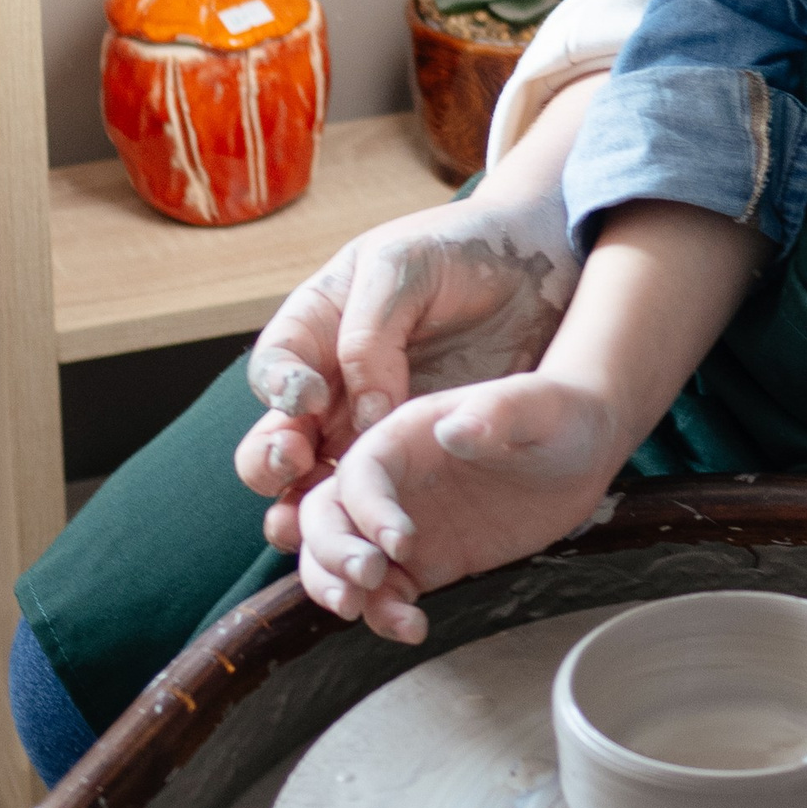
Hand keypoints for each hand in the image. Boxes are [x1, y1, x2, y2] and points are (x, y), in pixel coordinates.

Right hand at [234, 187, 577, 533]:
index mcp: (318, 329)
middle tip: (297, 463)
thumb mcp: (404, 267)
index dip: (278, 388)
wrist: (533, 271)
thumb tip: (363, 413)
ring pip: (312, 489)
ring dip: (305, 514)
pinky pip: (371, 510)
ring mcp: (367, 432)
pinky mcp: (411, 465)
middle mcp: (331, 390)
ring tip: (313, 526)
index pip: (275, 367)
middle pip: (275, 441)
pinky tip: (372, 555)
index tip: (306, 399)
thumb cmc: (459, 252)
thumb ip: (371, 333)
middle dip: (272, 461)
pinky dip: (363, 536)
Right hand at [294, 375, 625, 647]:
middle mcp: (393, 480)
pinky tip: (412, 628)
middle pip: (327, 514)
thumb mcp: (536, 407)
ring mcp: (402, 523)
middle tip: (367, 579)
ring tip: (363, 611)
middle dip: (331, 550)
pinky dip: (382, 613)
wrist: (583, 451)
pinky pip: (383, 592)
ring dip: (335, 586)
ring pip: (336, 557)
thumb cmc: (558, 416)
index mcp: (408, 433)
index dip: (369, 507)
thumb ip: (495, 413)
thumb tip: (453, 429)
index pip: (362, 470)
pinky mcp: (424, 563)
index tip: (401, 542)